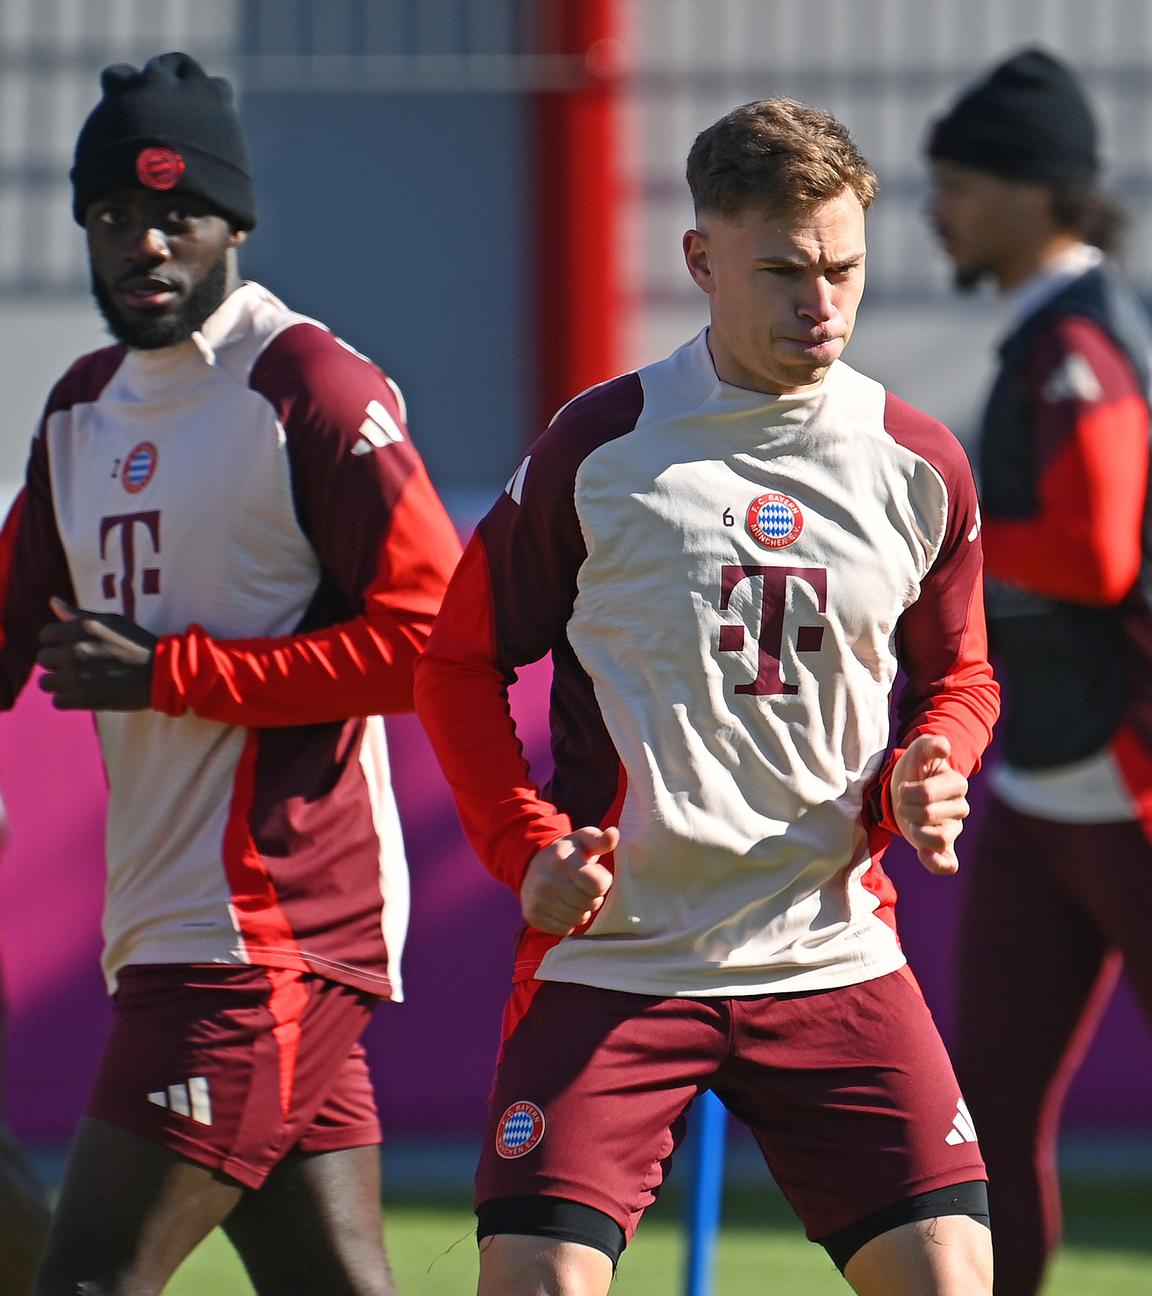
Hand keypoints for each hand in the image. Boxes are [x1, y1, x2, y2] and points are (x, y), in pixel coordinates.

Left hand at [37, 597, 156, 711]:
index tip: (73, 650)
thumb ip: (79, 615)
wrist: (162, 673)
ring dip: (61, 684)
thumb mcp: (112, 621)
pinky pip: (57, 701)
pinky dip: (70, 701)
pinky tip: (87, 695)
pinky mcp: (82, 698)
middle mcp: (74, 649)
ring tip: (82, 683)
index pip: (45, 635)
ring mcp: (76, 675)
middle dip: (59, 664)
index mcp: (80, 627)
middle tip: (82, 668)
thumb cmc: (138, 645)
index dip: (58, 644)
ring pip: (46, 683)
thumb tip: (53, 602)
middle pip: (44, 659)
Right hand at [520, 826, 618, 934]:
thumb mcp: (584, 840)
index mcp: (561, 860)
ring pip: (577, 919)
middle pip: (589, 904)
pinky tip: (565, 908)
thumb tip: (613, 834)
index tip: (597, 877)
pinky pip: (564, 930)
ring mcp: (536, 898)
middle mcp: (545, 879)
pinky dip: (569, 923)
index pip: (597, 886)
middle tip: (587, 889)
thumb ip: (601, 839)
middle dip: (594, 898)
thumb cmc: (568, 853)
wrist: (533, 864)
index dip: (603, 883)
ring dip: (583, 911)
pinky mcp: (531, 915)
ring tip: (577, 898)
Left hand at [890, 734, 969, 875]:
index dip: (908, 792)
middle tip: (904, 803)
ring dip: (916, 832)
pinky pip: (949, 864)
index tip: (904, 787)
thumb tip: (944, 747)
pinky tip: (923, 854)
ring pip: (938, 839)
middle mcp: (960, 808)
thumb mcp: (919, 750)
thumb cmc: (916, 768)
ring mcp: (953, 829)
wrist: (907, 789)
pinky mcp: (944, 847)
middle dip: (907, 809)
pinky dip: (937, 863)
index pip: (927, 794)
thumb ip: (930, 743)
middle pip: (929, 816)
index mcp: (956, 784)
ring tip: (910, 822)